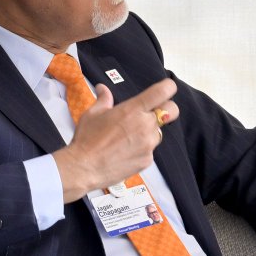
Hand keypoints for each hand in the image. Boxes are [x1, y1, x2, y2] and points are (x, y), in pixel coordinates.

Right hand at [53, 79, 178, 202]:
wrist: (84, 167)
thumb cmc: (86, 139)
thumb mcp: (92, 114)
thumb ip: (104, 99)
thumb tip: (102, 88)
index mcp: (133, 109)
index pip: (163, 91)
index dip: (167, 88)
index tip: (165, 89)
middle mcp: (145, 125)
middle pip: (172, 110)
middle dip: (167, 109)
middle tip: (151, 113)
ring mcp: (149, 144)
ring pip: (158, 132)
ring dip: (148, 132)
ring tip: (127, 138)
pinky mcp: (148, 159)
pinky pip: (150, 150)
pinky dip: (141, 149)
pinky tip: (125, 152)